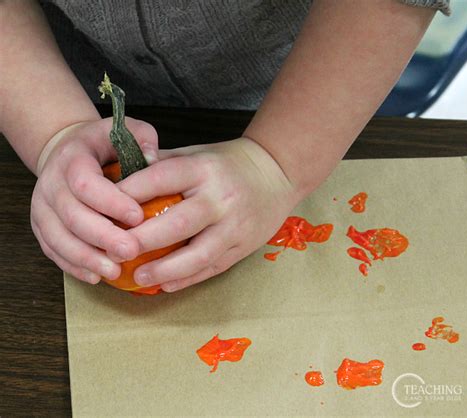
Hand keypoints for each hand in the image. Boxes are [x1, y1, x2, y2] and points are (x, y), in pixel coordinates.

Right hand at [31, 117, 158, 283]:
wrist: (67, 151)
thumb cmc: (100, 144)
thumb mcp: (122, 130)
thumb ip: (142, 137)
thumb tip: (154, 158)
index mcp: (73, 159)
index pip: (86, 183)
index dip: (110, 202)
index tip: (138, 217)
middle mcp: (51, 183)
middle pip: (72, 216)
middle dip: (103, 237)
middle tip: (131, 251)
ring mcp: (43, 207)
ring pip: (59, 238)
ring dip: (87, 258)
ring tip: (114, 271)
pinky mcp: (42, 226)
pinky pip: (53, 250)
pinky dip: (73, 266)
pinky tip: (95, 276)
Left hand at [116, 137, 299, 291]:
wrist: (276, 174)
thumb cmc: (227, 163)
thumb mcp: (196, 153)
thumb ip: (162, 164)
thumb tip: (121, 177)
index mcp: (204, 169)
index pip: (160, 180)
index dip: (128, 194)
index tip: (101, 209)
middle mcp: (220, 198)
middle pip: (177, 223)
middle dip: (142, 240)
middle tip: (113, 252)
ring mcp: (234, 226)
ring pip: (197, 254)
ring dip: (165, 269)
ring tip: (137, 277)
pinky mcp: (243, 246)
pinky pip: (213, 267)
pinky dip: (188, 278)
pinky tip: (167, 285)